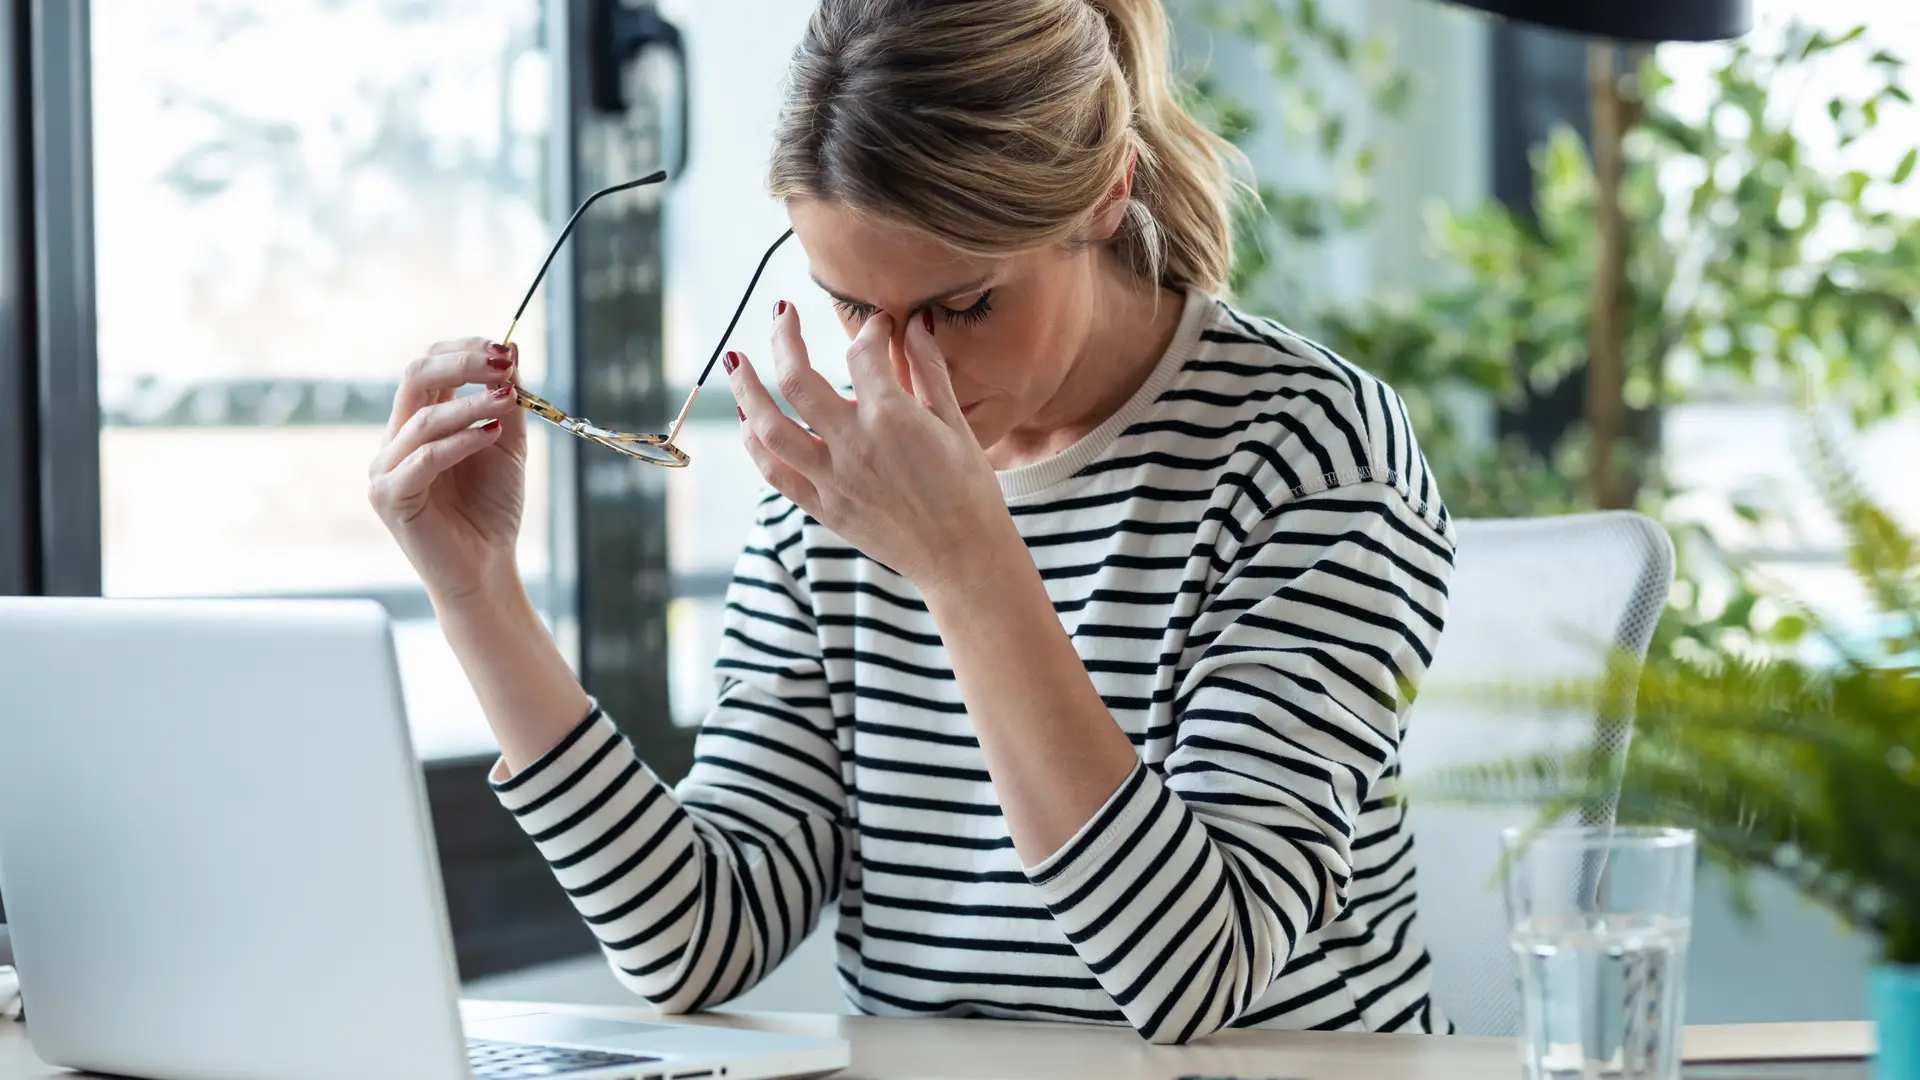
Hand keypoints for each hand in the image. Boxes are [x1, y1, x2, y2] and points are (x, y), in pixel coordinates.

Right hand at [368, 338, 527, 607]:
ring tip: (509, 399)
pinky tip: (493, 434)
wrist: (486, 567)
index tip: (505, 348)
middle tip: (503, 362)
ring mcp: (386, 468)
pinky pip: (425, 458)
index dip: (464, 350)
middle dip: (462, 362)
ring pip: (424, 416)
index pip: (428, 365)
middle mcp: (395, 439)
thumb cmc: (492, 507)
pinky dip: (461, 441)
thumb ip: (506, 399)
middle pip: (415, 376)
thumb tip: (513, 346)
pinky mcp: (390, 497)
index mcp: (417, 422)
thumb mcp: (507, 443)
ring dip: (472, 403)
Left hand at [729, 305, 1014, 594]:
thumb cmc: (970, 490)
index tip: (878, 326)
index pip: (862, 353)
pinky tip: (748, 422)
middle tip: (781, 313)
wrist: (962, 558)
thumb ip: (929, 370)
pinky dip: (755, 445)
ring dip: (746, 390)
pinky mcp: (824, 508)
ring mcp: (832, 478)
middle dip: (783, 337)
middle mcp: (853, 444)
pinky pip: (775, 473)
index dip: (870, 329)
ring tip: (737, 362)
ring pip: (769, 427)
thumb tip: (918, 322)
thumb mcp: (956, 424)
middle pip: (796, 379)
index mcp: (891, 417)